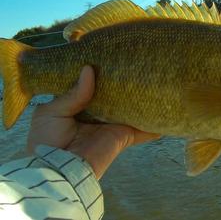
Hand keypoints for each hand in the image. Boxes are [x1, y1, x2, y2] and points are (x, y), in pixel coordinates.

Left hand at [27, 65, 160, 179]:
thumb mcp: (51, 112)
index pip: (92, 87)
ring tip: (156, 81)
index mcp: (78, 107)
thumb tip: (88, 69)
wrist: (59, 170)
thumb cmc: (48, 141)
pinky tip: (168, 114)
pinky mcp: (124, 135)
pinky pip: (143, 128)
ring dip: (142, 99)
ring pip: (131, 108)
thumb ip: (72, 93)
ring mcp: (113, 125)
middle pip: (115, 96)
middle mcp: (98, 114)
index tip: (109, 56)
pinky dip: (155, 124)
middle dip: (124, 83)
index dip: (99, 74)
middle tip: (137, 64)